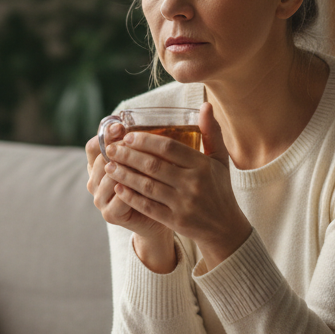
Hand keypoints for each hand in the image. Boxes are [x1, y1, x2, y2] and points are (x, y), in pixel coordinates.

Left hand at [101, 103, 251, 270]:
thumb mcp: (220, 160)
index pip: (169, 148)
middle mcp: (193, 184)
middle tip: (112, 149)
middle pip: (154, 166)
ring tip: (109, 166)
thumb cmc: (219, 189)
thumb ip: (211, 133)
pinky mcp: (175, 221)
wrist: (225, 227)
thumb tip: (206, 105)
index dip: (146, 141)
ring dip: (125, 175)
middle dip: (129, 156)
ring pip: (147, 186)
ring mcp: (184, 204)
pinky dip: (131, 197)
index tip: (128, 136)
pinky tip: (118, 188)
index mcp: (203, 166)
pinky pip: (148, 207)